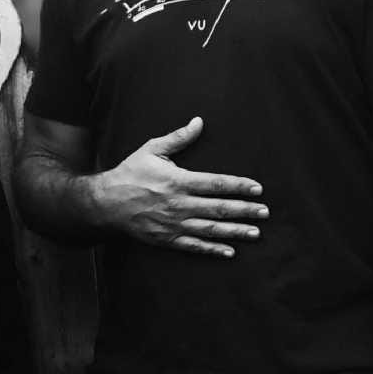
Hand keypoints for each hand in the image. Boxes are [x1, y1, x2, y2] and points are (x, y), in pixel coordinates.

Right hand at [88, 117, 266, 256]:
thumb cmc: (131, 173)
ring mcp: (174, 224)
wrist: (106, 202)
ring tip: (255, 233)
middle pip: (219, 208)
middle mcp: (179, 204)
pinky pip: (194, 246)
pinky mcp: (167, 239)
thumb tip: (198, 122)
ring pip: (210, 229)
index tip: (258, 188)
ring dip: (235, 231)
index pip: (217, 183)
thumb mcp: (152, 149)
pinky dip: (212, 249)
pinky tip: (230, 251)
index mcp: (178, 181)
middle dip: (245, 210)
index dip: (239, 186)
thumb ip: (178, 138)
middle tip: (265, 212)